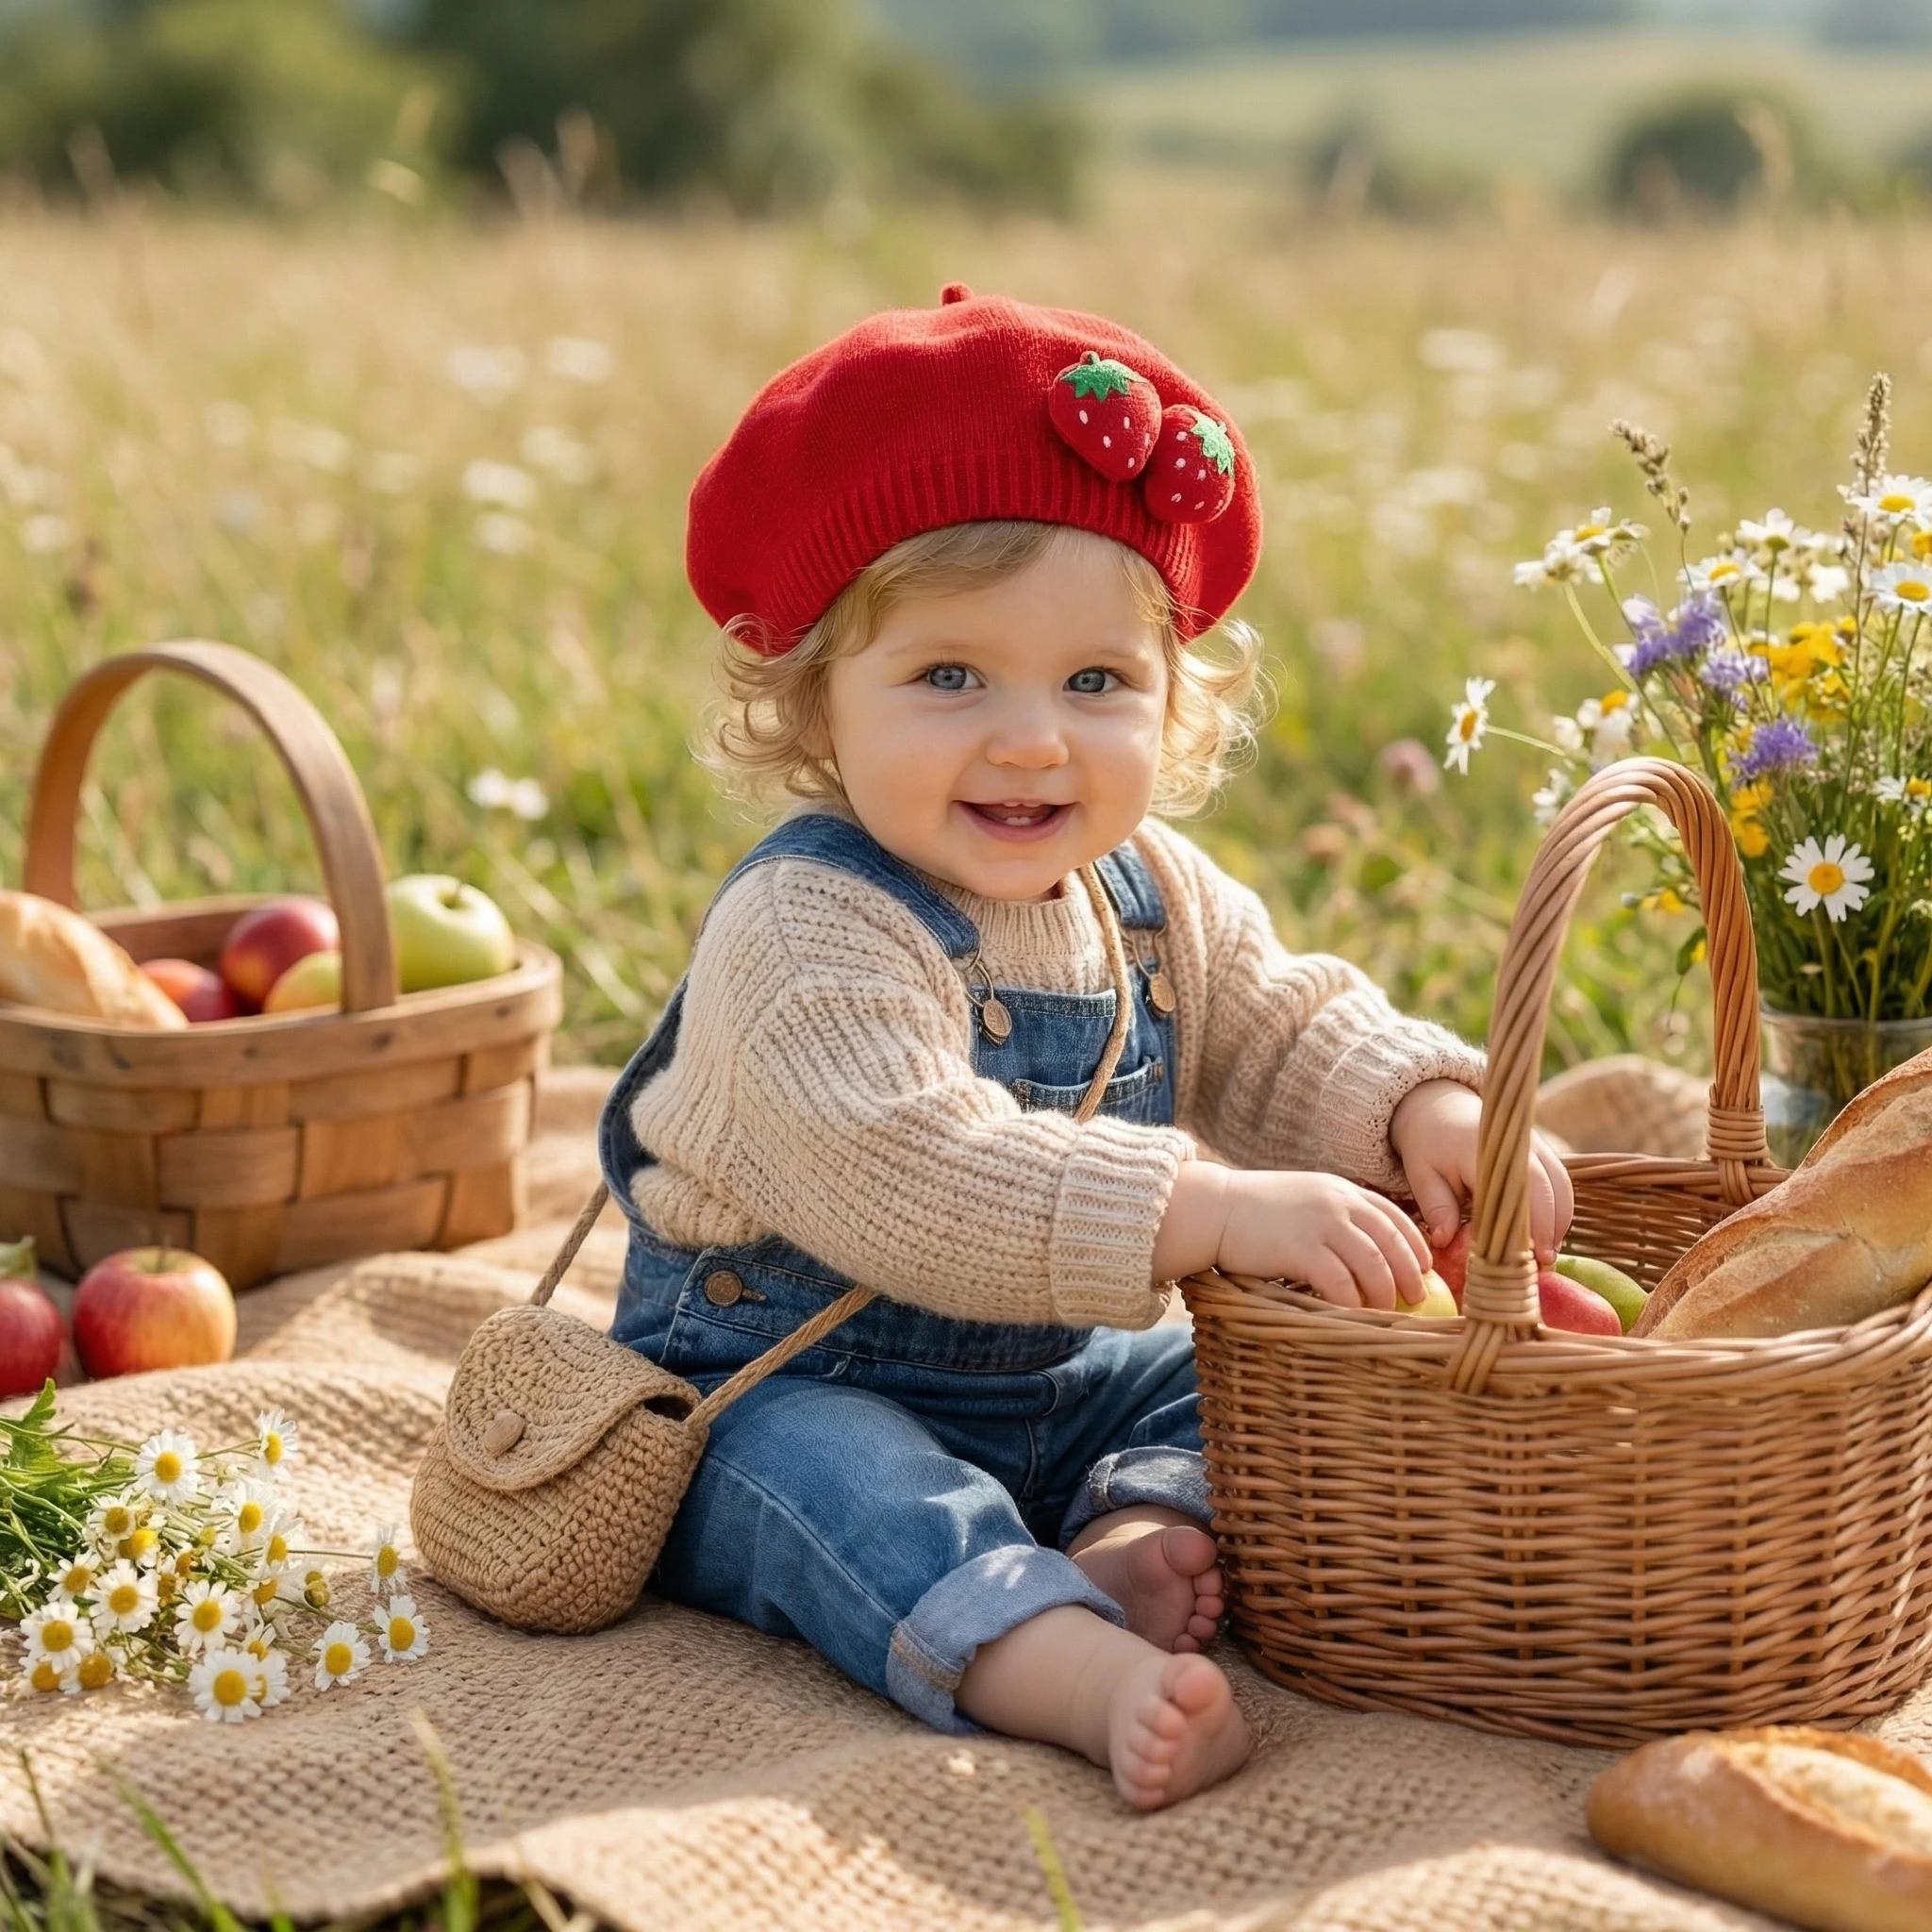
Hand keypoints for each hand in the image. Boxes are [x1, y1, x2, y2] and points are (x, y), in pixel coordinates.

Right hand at [1152, 1161, 1430, 1309]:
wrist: (1214, 1208)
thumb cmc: (1255, 1211)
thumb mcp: (1304, 1199)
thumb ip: (1334, 1214)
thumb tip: (1365, 1249)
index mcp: (1341, 1190)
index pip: (1394, 1216)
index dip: (1416, 1244)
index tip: (1426, 1268)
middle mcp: (1337, 1203)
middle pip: (1391, 1241)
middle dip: (1410, 1273)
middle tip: (1416, 1298)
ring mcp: (1320, 1225)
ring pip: (1373, 1264)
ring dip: (1385, 1294)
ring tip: (1386, 1313)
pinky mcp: (1301, 1249)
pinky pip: (1340, 1283)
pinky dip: (1352, 1303)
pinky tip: (1353, 1316)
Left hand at [1389, 1079, 1573, 1264]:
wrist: (1440, 1110)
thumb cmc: (1430, 1146)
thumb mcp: (1422, 1174)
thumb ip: (1436, 1206)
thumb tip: (1443, 1241)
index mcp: (1484, 1149)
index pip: (1519, 1187)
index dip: (1532, 1222)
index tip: (1534, 1254)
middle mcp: (1518, 1145)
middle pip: (1550, 1187)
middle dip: (1551, 1227)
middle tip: (1544, 1264)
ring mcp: (1535, 1145)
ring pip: (1561, 1186)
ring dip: (1559, 1221)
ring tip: (1547, 1256)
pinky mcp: (1543, 1152)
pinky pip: (1561, 1182)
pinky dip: (1559, 1209)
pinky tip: (1549, 1236)